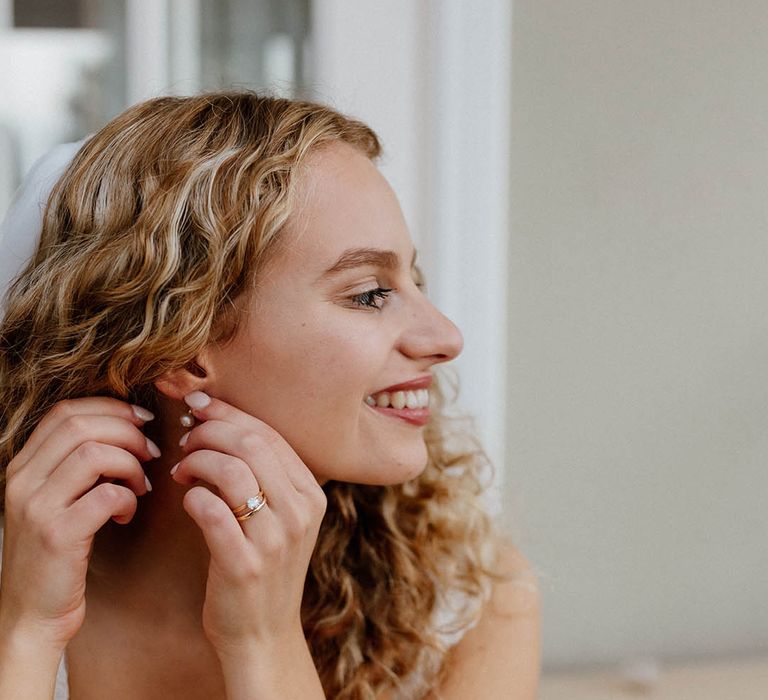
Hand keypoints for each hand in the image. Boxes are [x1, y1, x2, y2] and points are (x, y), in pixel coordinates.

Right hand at [0, 398, 155, 646]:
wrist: (31, 613)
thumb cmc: (56, 553)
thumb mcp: (56, 500)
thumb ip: (77, 466)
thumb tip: (127, 430)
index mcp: (22, 466)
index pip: (65, 412)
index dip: (110, 408)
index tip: (142, 420)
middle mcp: (22, 481)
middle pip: (81, 426)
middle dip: (128, 431)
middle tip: (151, 452)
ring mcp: (36, 508)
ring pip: (94, 454)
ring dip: (131, 463)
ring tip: (141, 485)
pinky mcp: (57, 535)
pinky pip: (105, 495)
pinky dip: (127, 498)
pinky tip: (127, 512)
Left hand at [171, 392, 326, 656]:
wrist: (262, 633)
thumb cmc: (264, 566)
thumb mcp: (281, 518)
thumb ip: (264, 475)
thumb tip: (219, 424)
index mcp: (311, 494)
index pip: (270, 434)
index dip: (229, 413)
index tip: (199, 404)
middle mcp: (300, 512)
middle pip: (251, 444)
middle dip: (210, 430)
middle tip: (186, 436)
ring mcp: (275, 539)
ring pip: (232, 470)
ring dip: (197, 460)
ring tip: (181, 469)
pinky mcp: (245, 565)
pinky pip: (211, 512)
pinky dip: (192, 496)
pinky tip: (186, 498)